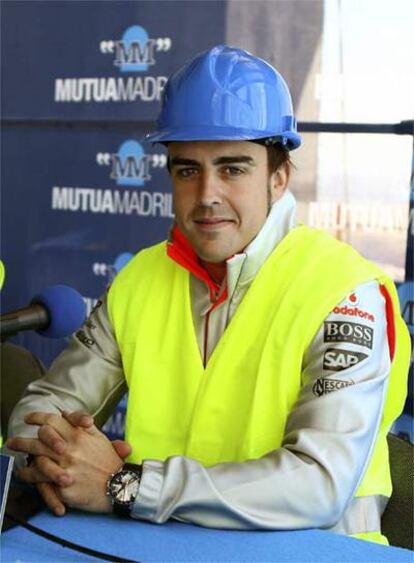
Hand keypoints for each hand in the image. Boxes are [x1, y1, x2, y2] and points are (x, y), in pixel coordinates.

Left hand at [6, 411, 131, 513]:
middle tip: (11, 442)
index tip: (28, 419)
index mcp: (78, 436)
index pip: (52, 421)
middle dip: (22, 441)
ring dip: (24, 462)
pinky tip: (26, 476)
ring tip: (17, 463)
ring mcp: (65, 469)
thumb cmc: (110, 462)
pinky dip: (32, 479)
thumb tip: (65, 413)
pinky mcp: (63, 488)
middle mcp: (70, 451)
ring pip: (36, 462)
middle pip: (39, 441)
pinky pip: (42, 483)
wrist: (120, 487)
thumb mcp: (99, 437)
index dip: (38, 417)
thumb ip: (81, 424)